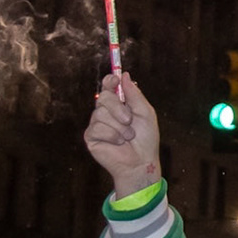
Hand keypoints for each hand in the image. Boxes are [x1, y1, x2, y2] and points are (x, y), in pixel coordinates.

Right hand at [83, 73, 161, 200]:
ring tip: (127, 137)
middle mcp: (105, 112)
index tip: (115, 80)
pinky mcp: (91, 137)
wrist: (142, 162)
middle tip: (129, 120)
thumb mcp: (145, 113)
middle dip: (118, 108)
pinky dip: (112, 135)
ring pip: (100, 114)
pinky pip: (96, 128)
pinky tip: (118, 143)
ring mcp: (97, 124)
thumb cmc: (146, 138)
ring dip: (119, 126)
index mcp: (119, 104)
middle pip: (103, 97)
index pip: (108, 86)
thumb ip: (134, 94)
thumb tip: (125, 75)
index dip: (109, 81)